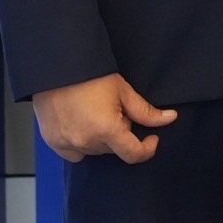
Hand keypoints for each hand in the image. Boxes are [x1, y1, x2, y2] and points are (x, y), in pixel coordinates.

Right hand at [31, 73, 176, 163]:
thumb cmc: (91, 77)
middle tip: (115, 111)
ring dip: (101, 139)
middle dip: (120, 134)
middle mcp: (86, 142)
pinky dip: (82, 143)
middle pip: (114, 150)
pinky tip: (82, 124)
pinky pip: (75, 153)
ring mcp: (67, 144)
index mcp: (106, 130)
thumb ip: (146, 111)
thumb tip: (170, 119)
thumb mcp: (123, 91)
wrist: (58, 68)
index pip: (133, 154)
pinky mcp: (53, 142)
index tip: (151, 138)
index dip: (147, 148)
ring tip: (96, 114)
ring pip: (95, 151)